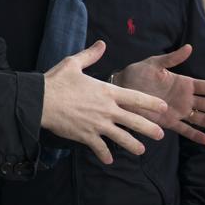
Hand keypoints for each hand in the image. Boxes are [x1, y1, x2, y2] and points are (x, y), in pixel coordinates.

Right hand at [41, 41, 167, 164]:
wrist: (41, 101)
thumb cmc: (57, 81)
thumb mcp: (74, 63)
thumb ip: (91, 55)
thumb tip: (102, 44)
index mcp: (107, 92)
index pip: (136, 98)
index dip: (152, 103)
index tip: (163, 108)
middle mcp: (106, 110)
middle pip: (134, 121)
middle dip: (150, 129)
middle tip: (160, 135)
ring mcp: (97, 125)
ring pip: (121, 138)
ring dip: (133, 145)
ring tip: (141, 150)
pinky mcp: (86, 136)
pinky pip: (99, 147)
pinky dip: (104, 154)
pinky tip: (109, 160)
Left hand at [117, 45, 204, 144]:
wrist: (121, 88)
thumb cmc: (137, 73)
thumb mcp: (155, 64)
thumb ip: (172, 58)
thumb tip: (189, 48)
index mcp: (184, 83)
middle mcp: (184, 98)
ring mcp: (177, 111)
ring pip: (201, 118)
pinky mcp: (167, 122)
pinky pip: (184, 129)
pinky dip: (195, 135)